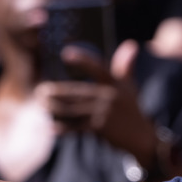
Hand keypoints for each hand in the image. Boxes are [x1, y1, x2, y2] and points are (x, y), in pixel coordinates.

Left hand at [37, 41, 158, 165]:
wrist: (141, 137)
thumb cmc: (131, 108)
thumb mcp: (129, 87)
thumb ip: (125, 66)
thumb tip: (131, 44)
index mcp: (114, 83)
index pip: (98, 68)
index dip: (83, 60)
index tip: (66, 53)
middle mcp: (109, 97)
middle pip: (77, 92)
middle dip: (56, 91)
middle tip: (40, 90)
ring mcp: (105, 113)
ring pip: (74, 110)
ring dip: (55, 108)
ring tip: (42, 105)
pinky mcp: (101, 129)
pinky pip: (77, 127)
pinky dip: (64, 128)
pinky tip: (51, 127)